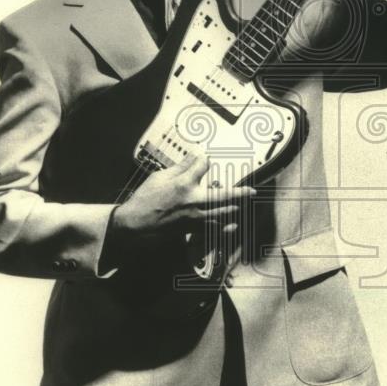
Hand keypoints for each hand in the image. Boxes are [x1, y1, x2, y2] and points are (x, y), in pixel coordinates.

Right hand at [109, 153, 254, 251]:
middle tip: (251, 192)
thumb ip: (181, 167)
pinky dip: (224, 227)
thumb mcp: (160, 177)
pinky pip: (213, 229)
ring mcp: (194, 217)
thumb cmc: (145, 200)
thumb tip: (195, 156)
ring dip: (235, 209)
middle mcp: (193, 201)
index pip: (203, 166)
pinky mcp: (191, 229)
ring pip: (222, 214)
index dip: (205, 161)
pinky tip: (231, 225)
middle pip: (224, 195)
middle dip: (240, 192)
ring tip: (243, 206)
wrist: (135, 224)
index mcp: (184, 184)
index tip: (206, 160)